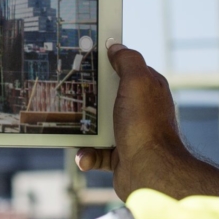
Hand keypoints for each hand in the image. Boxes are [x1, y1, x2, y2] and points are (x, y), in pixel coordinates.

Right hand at [76, 43, 218, 200]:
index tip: (83, 61)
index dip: (105, 64)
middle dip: (86, 100)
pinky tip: (86, 156)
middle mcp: (140, 110)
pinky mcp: (119, 156)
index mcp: (147, 89)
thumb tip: (116, 46)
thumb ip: (128, 60)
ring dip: (82, 131)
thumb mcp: (138, 81)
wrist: (150, 173)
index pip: (124, 69)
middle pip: (105, 97)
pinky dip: (87, 155)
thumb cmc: (144, 126)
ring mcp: (129, 133)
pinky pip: (95, 152)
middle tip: (69, 98)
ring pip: (96, 126)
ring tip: (74, 133)